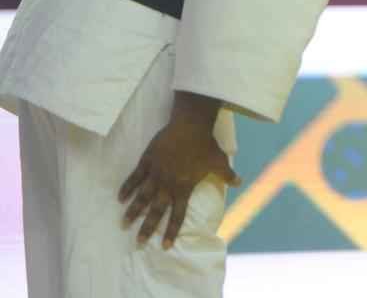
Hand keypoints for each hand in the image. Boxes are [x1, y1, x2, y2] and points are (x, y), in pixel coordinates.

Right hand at [119, 106, 240, 248]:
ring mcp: (155, 173)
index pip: (177, 215)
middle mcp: (167, 184)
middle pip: (155, 210)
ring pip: (141, 196)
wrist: (190, 125)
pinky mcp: (147, 161)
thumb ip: (227, 175)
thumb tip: (239, 182)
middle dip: (147, 227)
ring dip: (133, 211)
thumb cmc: (205, 145)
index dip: (171, 231)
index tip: (165, 246)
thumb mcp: (219, 162)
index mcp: (184, 188)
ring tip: (124, 223)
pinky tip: (120, 197)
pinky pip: (134, 177)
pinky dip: (127, 187)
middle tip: (139, 242)